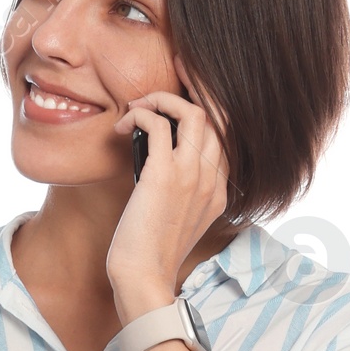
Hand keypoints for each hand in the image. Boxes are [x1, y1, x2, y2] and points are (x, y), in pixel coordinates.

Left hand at [106, 79, 229, 324]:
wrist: (143, 280)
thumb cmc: (150, 255)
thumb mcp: (175, 219)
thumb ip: (178, 189)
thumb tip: (156, 159)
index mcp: (219, 190)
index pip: (225, 132)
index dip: (209, 103)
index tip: (189, 85)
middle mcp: (212, 179)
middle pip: (218, 114)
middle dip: (196, 84)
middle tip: (173, 70)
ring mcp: (192, 177)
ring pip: (193, 111)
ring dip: (162, 99)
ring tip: (138, 109)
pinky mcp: (164, 176)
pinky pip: (158, 123)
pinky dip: (140, 115)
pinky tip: (124, 127)